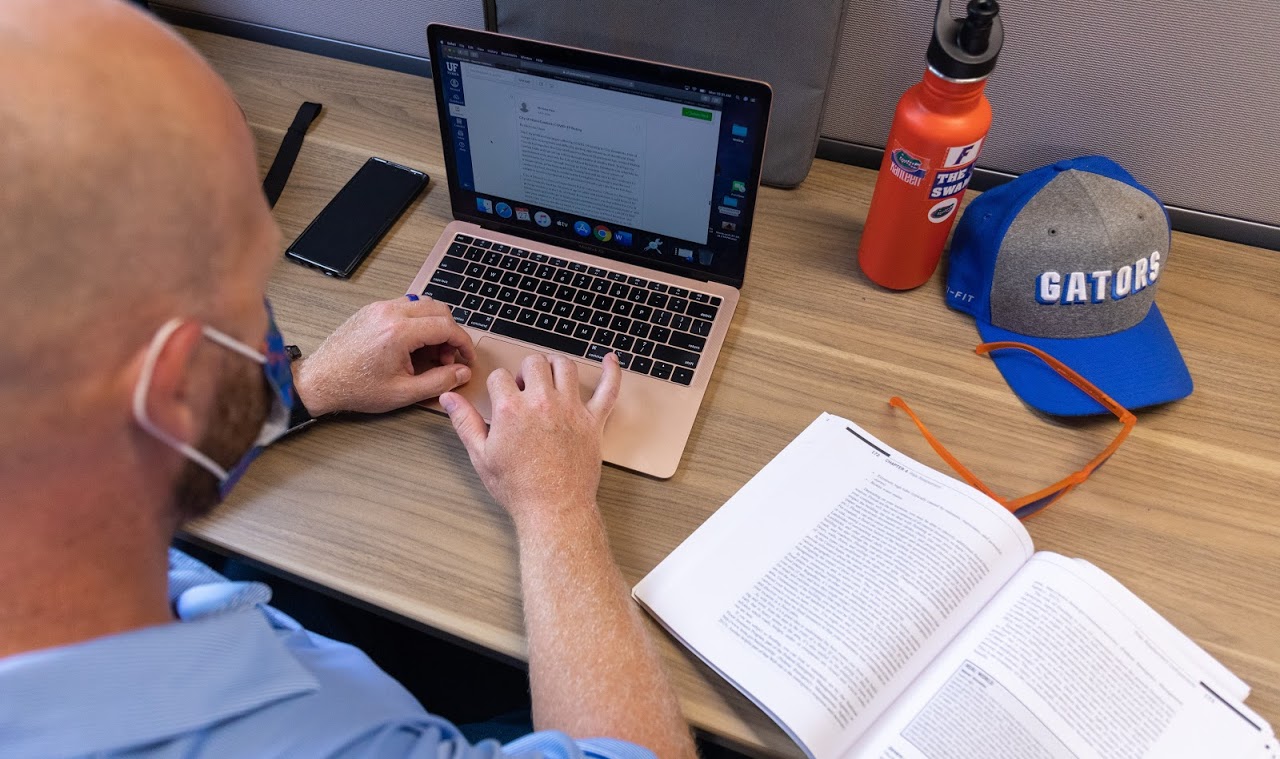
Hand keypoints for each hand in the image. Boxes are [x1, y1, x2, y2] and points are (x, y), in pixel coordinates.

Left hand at [294, 296, 475, 414]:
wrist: (320, 381)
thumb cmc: (354, 387)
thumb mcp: (403, 392)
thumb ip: (438, 381)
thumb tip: (461, 373)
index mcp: (399, 332)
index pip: (446, 326)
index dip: (463, 343)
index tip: (466, 357)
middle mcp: (389, 313)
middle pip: (439, 310)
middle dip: (450, 334)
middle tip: (446, 359)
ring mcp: (379, 308)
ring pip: (423, 305)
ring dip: (434, 326)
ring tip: (428, 354)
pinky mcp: (371, 310)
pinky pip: (405, 307)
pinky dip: (417, 322)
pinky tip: (412, 346)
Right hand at [441, 352, 620, 528]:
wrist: (553, 509)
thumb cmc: (518, 487)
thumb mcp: (481, 456)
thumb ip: (465, 422)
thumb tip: (449, 398)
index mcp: (512, 409)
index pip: (500, 376)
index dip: (498, 386)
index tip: (501, 398)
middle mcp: (542, 402)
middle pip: (534, 363)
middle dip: (526, 372)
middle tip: (525, 390)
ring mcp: (571, 409)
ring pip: (564, 366)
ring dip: (555, 366)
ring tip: (550, 376)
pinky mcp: (593, 420)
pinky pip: (608, 389)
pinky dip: (611, 372)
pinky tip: (610, 360)